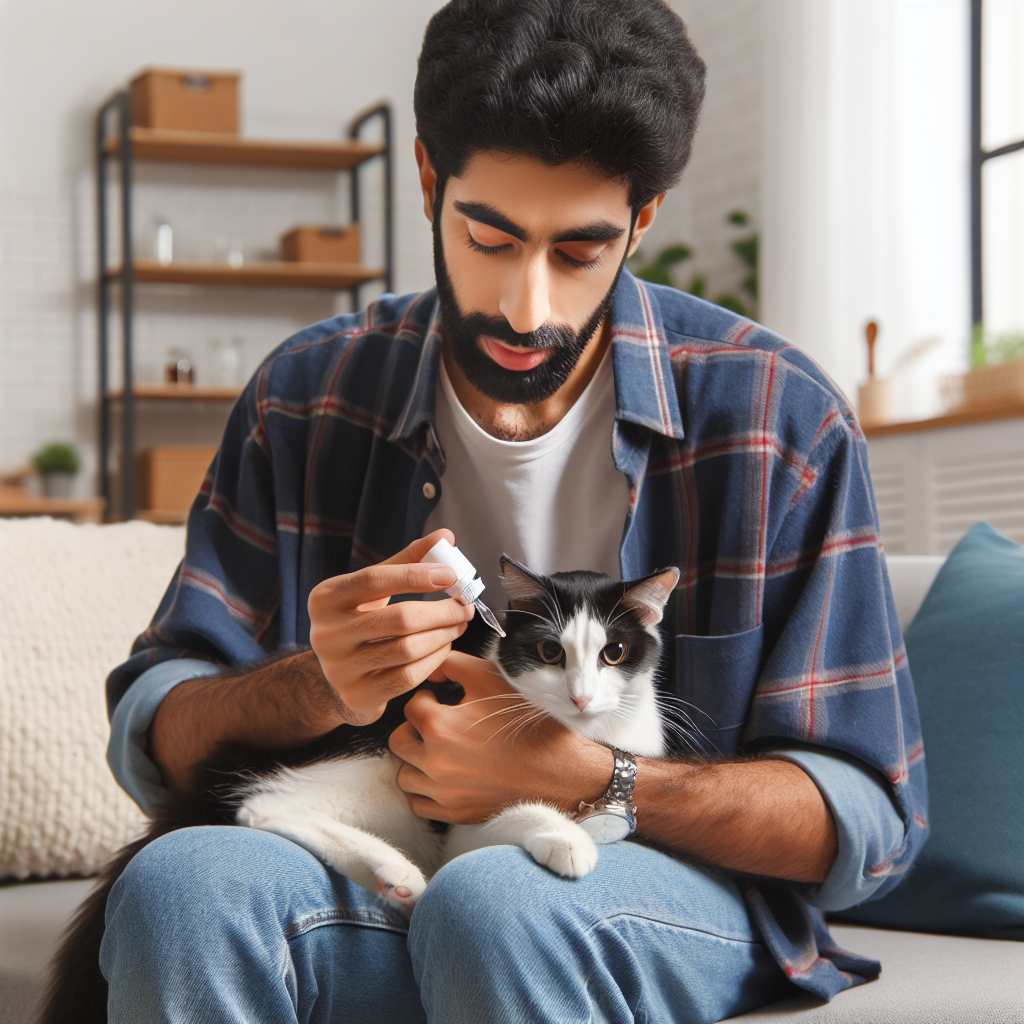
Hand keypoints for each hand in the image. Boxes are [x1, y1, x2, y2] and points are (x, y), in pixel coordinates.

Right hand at [308, 529, 474, 725]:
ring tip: (458, 625)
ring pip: (407, 649)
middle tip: (465, 607)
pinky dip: (434, 660)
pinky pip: (407, 677)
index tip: (451, 575)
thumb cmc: (361, 620)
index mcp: (326, 598)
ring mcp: (340, 668)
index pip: (374, 579)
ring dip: (443, 635)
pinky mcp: (358, 695)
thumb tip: (445, 537)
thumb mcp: (374, 589)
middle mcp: (326, 633)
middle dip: (441, 612)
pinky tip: (444, 648)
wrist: (335, 675)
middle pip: (398, 618)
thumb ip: (407, 561)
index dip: (416, 575)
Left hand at [388, 651, 611, 822]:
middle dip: (415, 729)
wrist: (559, 769)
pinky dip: (423, 790)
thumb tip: (432, 667)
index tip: (443, 701)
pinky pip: (417, 803)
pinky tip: (443, 776)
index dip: (428, 699)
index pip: (412, 706)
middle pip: (399, 740)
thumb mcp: (490, 678)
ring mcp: (442, 790)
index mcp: (439, 725)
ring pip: (404, 773)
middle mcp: (434, 760)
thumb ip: (453, 664)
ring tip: (438, 750)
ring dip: (415, 760)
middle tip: (438, 725)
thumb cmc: (526, 722)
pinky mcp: (453, 813)